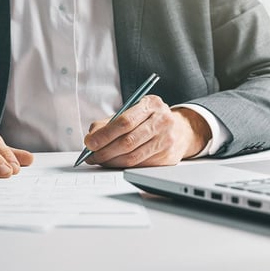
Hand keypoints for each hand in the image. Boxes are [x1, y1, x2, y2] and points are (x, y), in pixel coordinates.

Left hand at [83, 95, 211, 167]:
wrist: (180, 129)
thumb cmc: (149, 119)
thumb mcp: (132, 112)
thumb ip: (109, 123)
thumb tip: (91, 139)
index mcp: (151, 104)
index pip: (124, 122)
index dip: (104, 135)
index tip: (89, 143)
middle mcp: (162, 121)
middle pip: (128, 141)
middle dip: (105, 151)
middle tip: (91, 156)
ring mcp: (167, 140)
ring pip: (133, 157)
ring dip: (111, 161)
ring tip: (99, 160)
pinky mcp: (168, 158)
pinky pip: (139, 166)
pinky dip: (122, 166)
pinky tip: (114, 163)